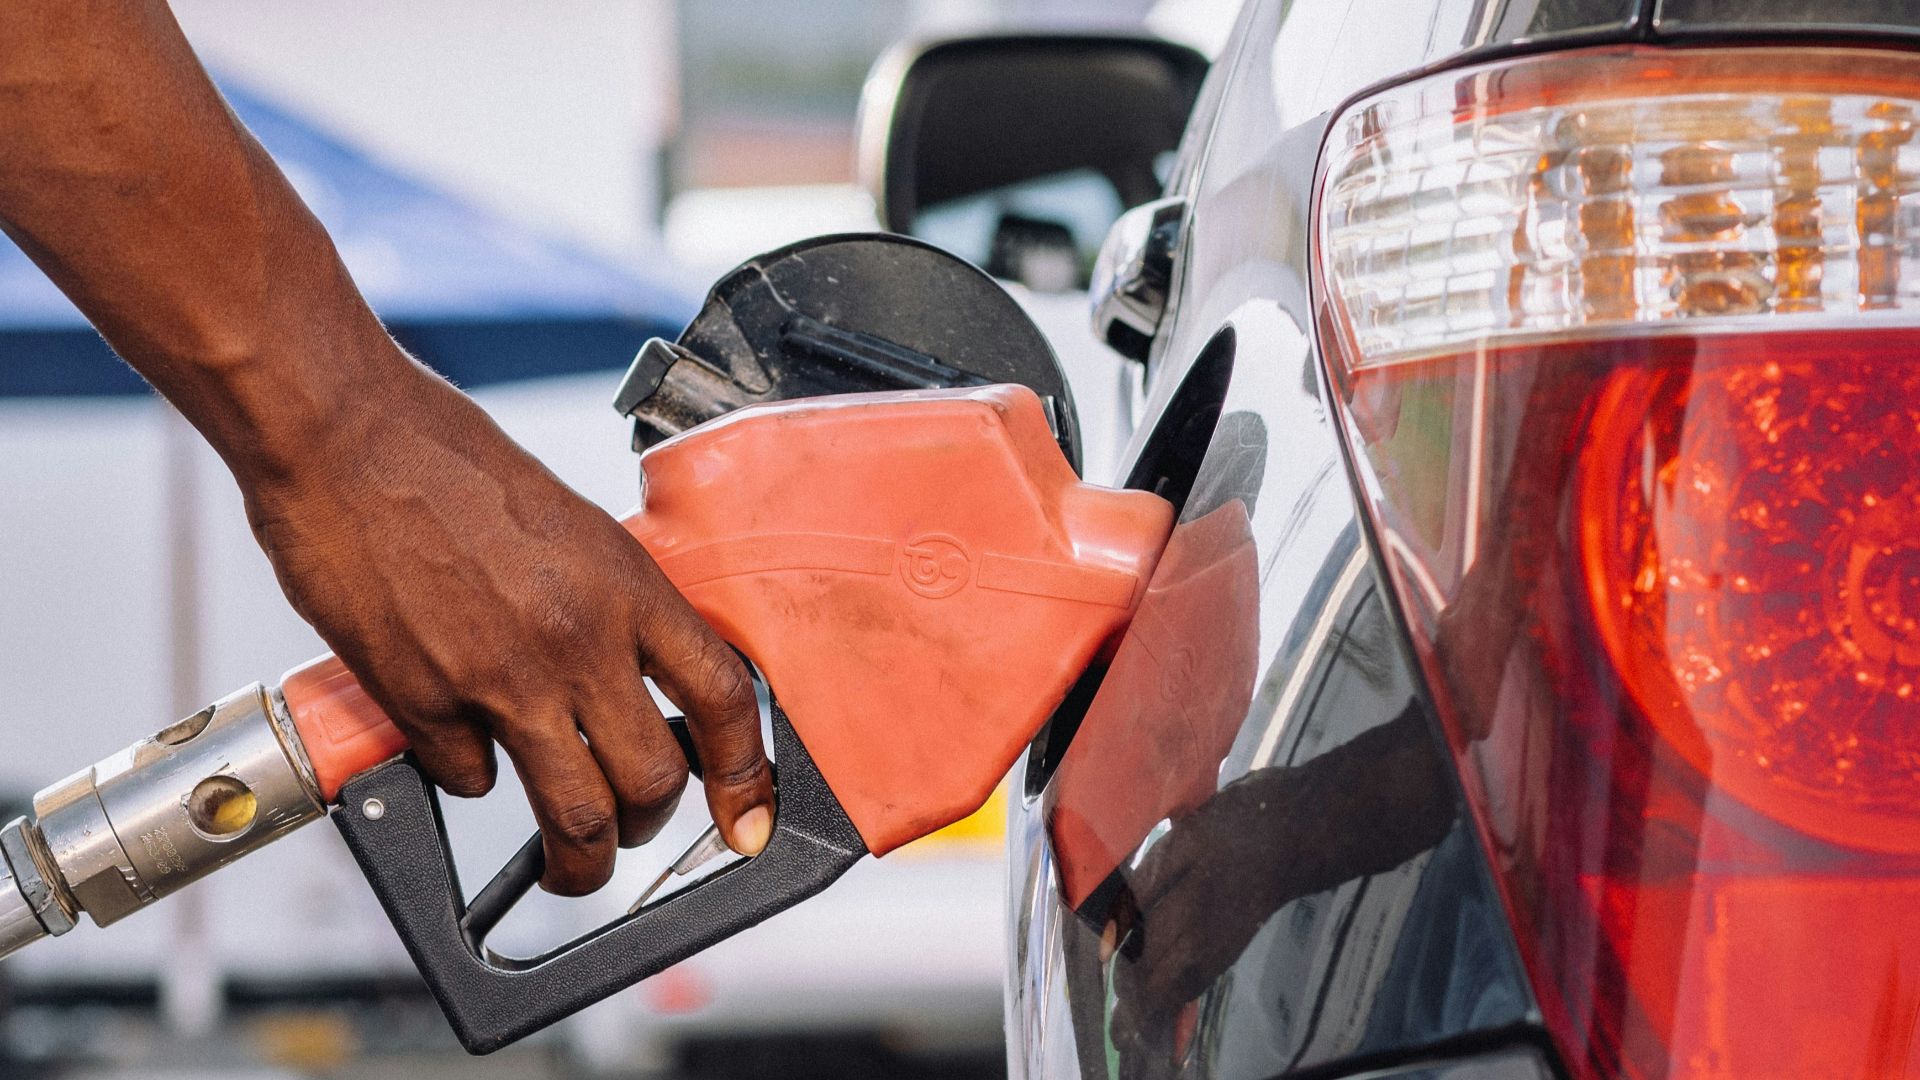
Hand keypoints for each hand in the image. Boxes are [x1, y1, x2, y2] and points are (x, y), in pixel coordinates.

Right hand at [239, 358, 772, 894]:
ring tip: (570, 866)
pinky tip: (459, 744)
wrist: (344, 438)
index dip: (744, 773)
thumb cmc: (449, 463)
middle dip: (649, 826)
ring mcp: (500, 679)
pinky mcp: (422, 704)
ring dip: (579, 859)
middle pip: (651, 780)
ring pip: (573, 815)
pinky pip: (469, 780)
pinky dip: (471, 777)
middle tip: (634, 831)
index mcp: (627, 586)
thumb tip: (635, 677)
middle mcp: (577, 640)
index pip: (723, 699)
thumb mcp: (571, 527)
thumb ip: (609, 605)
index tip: (744, 814)